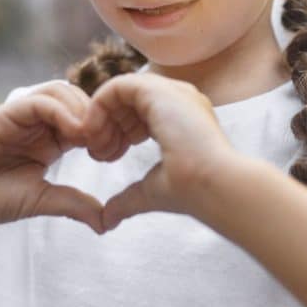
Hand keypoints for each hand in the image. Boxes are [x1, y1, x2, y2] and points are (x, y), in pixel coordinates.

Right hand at [0, 82, 103, 237]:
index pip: (88, 119)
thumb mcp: (42, 200)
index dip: (106, 130)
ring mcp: (23, 115)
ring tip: (89, 139)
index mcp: (53, 139)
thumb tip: (107, 223)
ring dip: (82, 110)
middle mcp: (40, 123)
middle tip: (105, 145)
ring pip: (62, 92)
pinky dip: (61, 111)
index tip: (114, 154)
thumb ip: (74, 203)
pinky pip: (40, 101)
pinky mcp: (6, 113)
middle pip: (80, 99)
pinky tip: (72, 133)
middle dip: (98, 117)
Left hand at [80, 71, 236, 230]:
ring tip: (96, 147)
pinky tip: (93, 132)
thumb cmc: (192, 191)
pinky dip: (99, 106)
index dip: (119, 133)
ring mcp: (170, 92)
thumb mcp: (152, 192)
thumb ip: (128, 199)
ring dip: (101, 117)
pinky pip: (117, 85)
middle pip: (129, 101)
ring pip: (121, 91)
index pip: (140, 113)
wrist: (213, 186)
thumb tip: (107, 220)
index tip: (108, 158)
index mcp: (182, 118)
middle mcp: (179, 100)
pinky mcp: (158, 91)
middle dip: (108, 126)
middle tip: (98, 154)